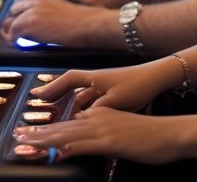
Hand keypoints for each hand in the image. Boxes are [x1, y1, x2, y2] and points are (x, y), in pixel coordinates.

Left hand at [0, 0, 115, 48]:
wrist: (89, 24)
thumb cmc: (84, 21)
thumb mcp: (64, 12)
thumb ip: (51, 14)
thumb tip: (45, 26)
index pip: (22, 5)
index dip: (20, 16)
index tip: (21, 25)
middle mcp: (35, 2)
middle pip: (13, 12)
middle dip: (13, 23)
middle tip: (17, 35)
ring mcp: (30, 13)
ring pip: (9, 23)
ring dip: (12, 33)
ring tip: (18, 42)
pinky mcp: (28, 24)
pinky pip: (12, 35)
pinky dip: (15, 41)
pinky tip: (23, 46)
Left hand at [14, 106, 194, 163]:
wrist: (170, 133)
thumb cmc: (150, 134)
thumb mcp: (121, 132)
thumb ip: (100, 136)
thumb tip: (79, 144)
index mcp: (101, 115)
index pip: (67, 123)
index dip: (46, 128)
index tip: (28, 132)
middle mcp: (99, 119)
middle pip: (62, 127)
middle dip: (37, 132)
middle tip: (16, 135)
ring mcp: (104, 129)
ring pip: (67, 133)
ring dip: (44, 138)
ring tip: (25, 141)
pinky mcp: (111, 141)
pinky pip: (85, 144)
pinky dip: (69, 148)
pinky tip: (57, 152)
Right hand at [31, 59, 176, 113]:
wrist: (158, 77)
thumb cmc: (138, 84)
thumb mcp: (115, 100)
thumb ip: (95, 110)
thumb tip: (78, 119)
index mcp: (94, 78)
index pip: (68, 79)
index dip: (52, 87)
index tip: (38, 94)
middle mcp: (96, 79)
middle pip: (70, 86)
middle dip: (54, 94)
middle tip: (39, 103)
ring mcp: (104, 85)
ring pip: (80, 94)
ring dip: (67, 102)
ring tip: (54, 113)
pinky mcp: (111, 91)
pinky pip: (90, 98)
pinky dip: (81, 106)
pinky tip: (79, 116)